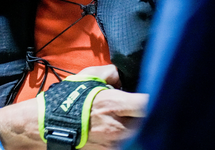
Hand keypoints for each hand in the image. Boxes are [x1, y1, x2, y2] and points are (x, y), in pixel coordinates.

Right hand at [0, 65, 147, 148]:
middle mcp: (117, 127)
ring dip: (140, 126)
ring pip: (140, 135)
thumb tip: (121, 77)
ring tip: (134, 117)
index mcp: (113, 104)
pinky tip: (125, 127)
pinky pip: (128, 143)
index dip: (161, 98)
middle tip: (154, 106)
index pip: (147, 104)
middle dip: (154, 114)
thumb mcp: (87, 76)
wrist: (47, 125)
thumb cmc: (67, 100)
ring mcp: (115, 144)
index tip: (166, 92)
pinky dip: (130, 136)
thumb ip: (110, 73)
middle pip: (150, 123)